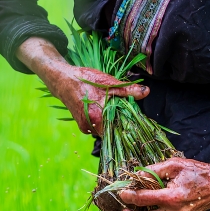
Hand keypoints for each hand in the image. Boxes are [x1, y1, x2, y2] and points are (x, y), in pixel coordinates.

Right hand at [16, 37, 148, 134]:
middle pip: (113, 130)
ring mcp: (86, 128)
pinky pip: (98, 128)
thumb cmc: (84, 80)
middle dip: (121, 122)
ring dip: (111, 121)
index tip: (135, 119)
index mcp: (98, 116)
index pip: (120, 128)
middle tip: (124, 109)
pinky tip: (102, 110)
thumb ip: (127, 89)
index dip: (129, 124)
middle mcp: (91, 126)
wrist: (62, 81)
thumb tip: (146, 92)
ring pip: (106, 130)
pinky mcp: (83, 127)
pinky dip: (103, 121)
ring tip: (112, 108)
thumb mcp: (107, 82)